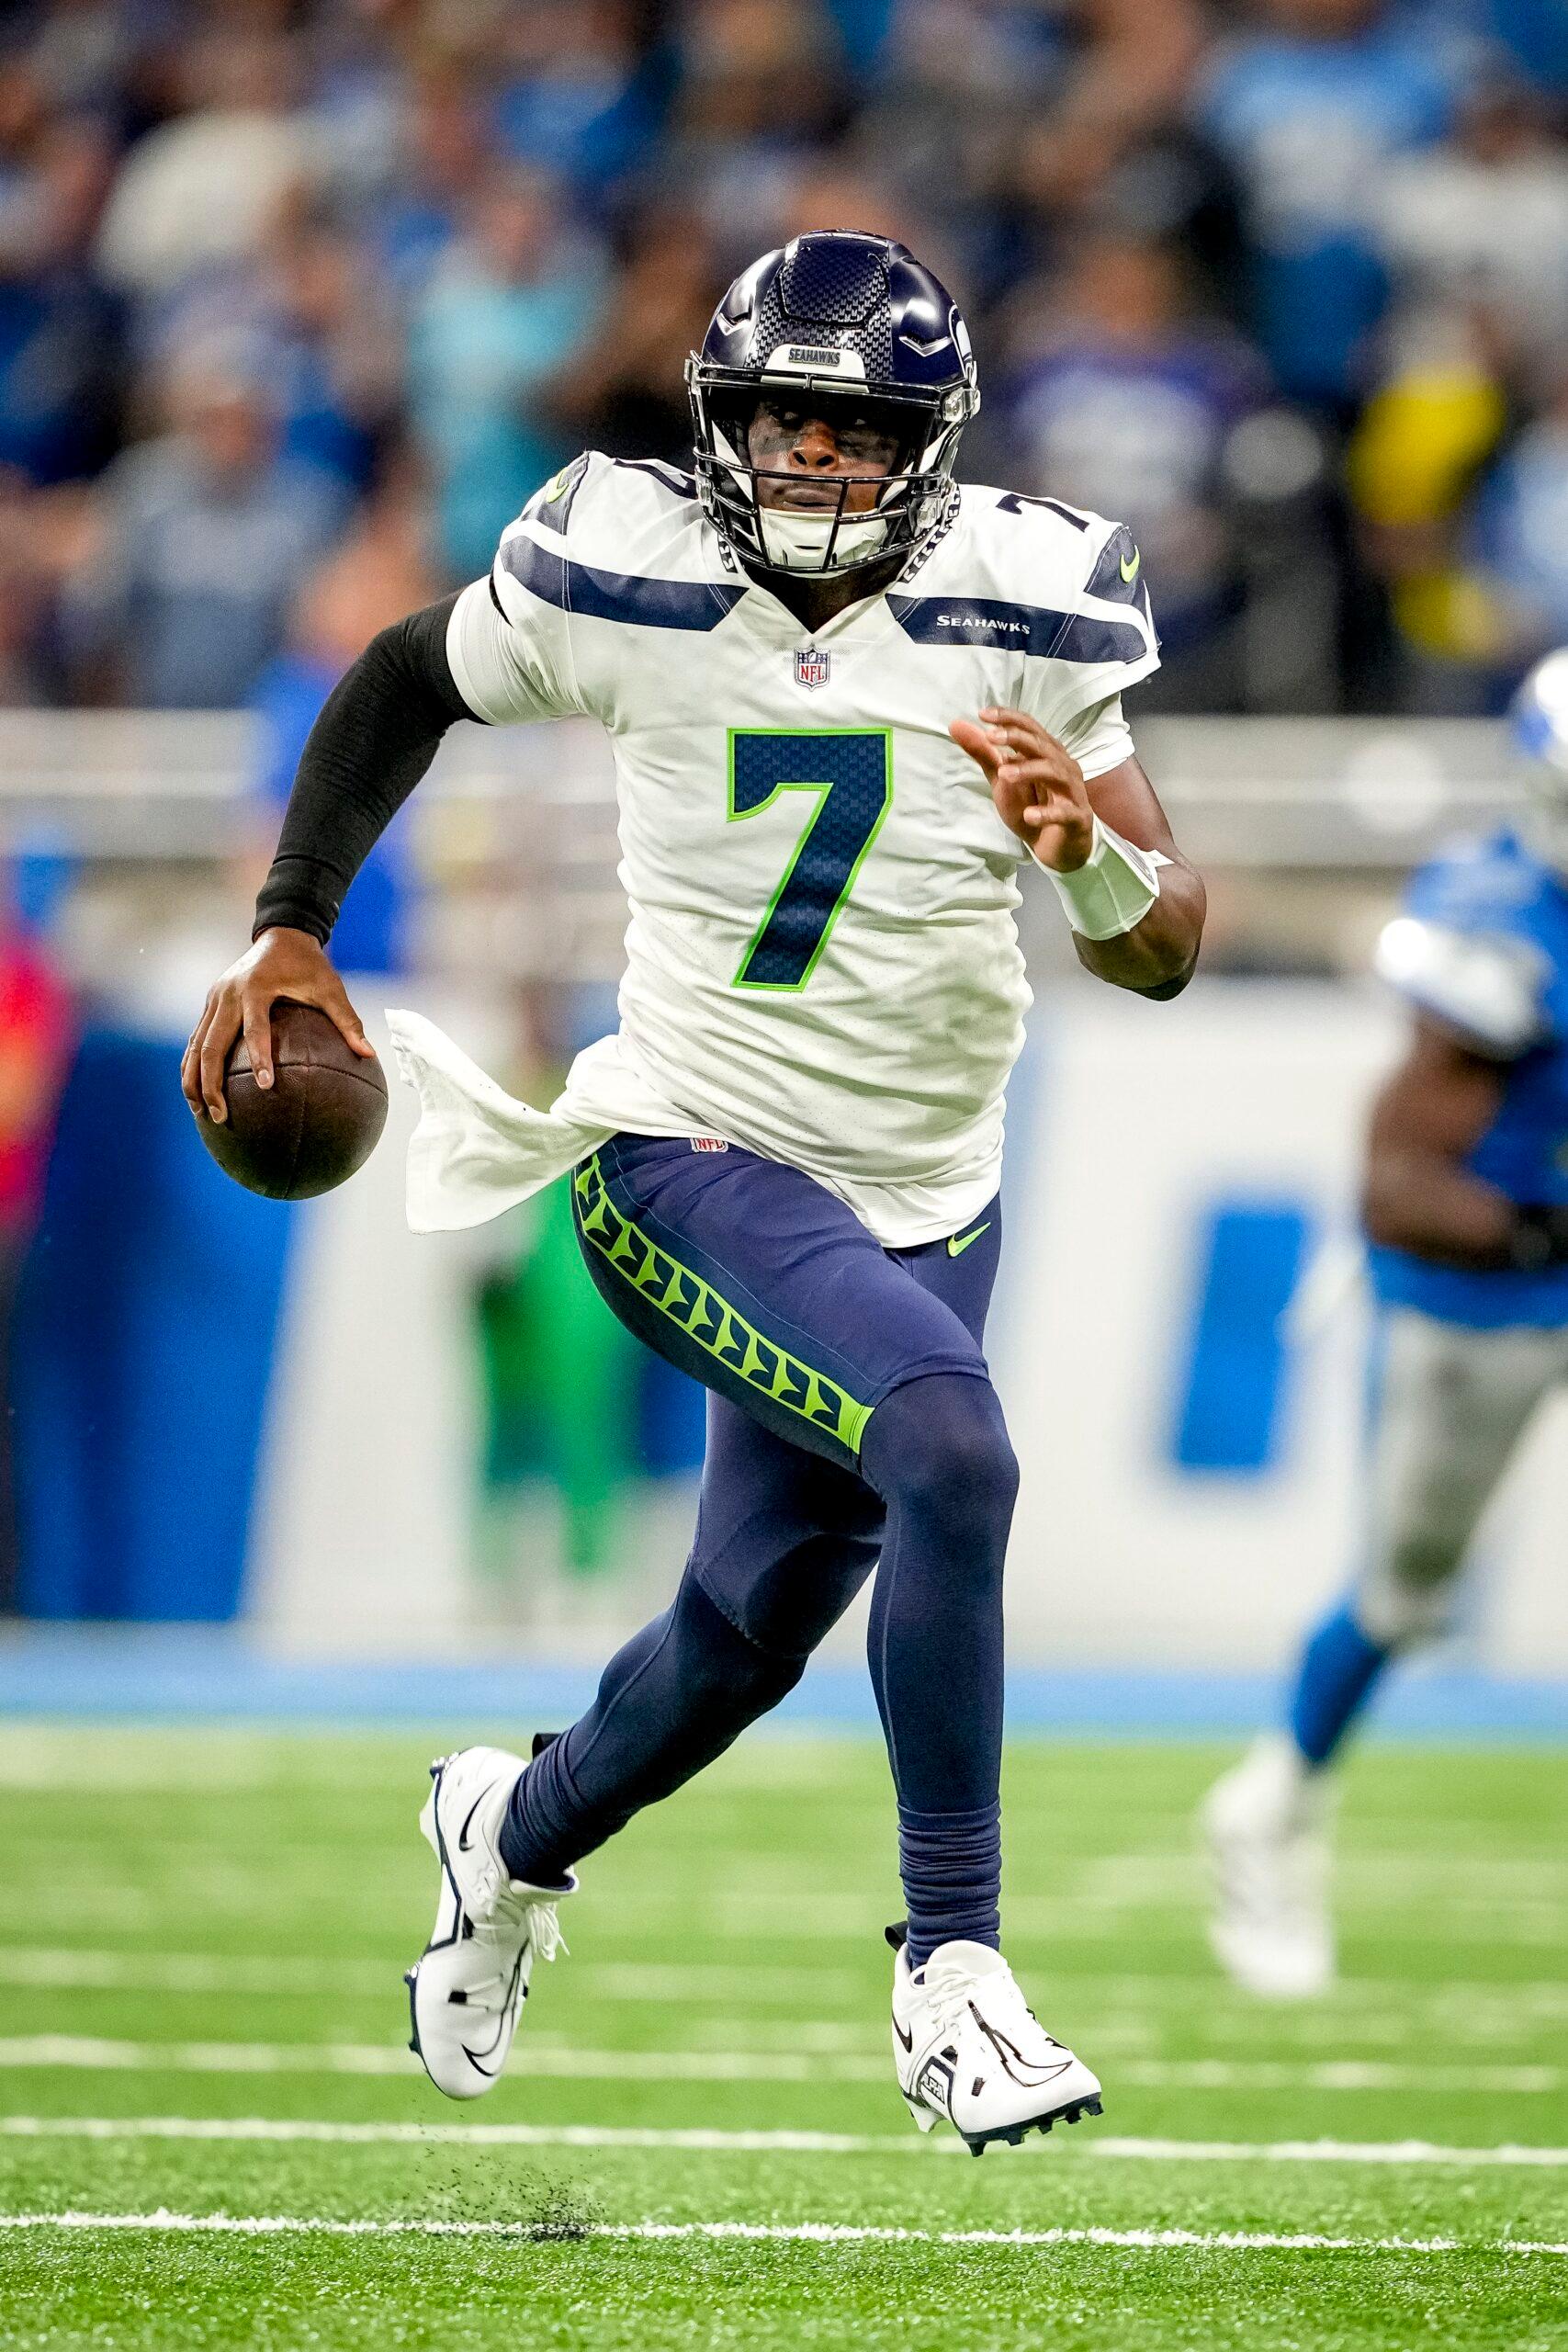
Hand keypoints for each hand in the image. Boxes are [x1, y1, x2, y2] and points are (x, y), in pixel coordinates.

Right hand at [181, 927, 373, 1123]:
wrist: (280, 935)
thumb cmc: (308, 964)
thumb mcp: (330, 987)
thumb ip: (347, 1020)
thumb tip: (369, 1054)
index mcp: (255, 989)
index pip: (254, 1029)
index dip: (258, 1058)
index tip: (266, 1087)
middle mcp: (227, 995)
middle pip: (210, 1045)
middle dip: (211, 1083)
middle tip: (221, 1116)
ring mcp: (214, 1000)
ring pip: (195, 1046)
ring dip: (193, 1080)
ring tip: (201, 1113)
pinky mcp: (210, 1005)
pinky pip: (196, 1040)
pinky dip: (193, 1066)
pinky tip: (198, 1093)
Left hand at [949, 706, 1094, 871]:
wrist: (1057, 845)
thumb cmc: (1031, 805)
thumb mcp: (1002, 779)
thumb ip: (983, 753)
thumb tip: (956, 724)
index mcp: (1046, 752)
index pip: (1030, 727)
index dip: (1009, 718)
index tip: (983, 714)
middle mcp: (1062, 765)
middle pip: (1042, 745)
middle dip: (1016, 738)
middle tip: (990, 737)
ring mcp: (1072, 791)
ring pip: (1054, 772)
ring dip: (1028, 770)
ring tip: (1003, 774)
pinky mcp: (1077, 818)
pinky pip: (1064, 813)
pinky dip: (1047, 813)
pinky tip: (1029, 815)